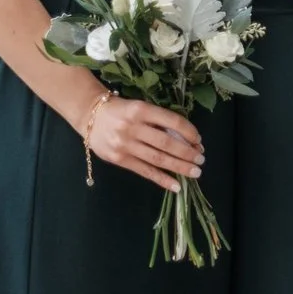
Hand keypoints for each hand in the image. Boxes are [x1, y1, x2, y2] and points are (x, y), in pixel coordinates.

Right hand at [84, 95, 205, 193]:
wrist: (91, 116)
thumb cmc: (122, 110)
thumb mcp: (141, 107)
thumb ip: (159, 120)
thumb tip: (186, 138)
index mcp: (142, 110)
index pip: (172, 121)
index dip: (189, 132)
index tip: (199, 140)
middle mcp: (133, 128)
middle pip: (167, 143)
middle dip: (187, 152)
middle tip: (201, 159)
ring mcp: (125, 145)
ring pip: (158, 159)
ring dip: (179, 167)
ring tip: (195, 171)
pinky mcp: (119, 159)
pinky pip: (145, 171)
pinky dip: (162, 180)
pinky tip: (176, 186)